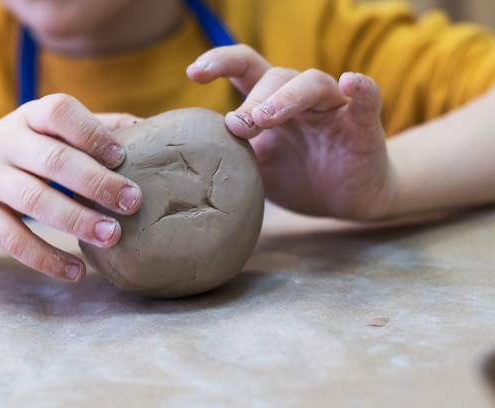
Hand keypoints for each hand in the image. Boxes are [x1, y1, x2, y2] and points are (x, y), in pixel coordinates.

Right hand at [0, 94, 141, 280]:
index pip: (60, 113)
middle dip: (96, 182)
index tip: (123, 157)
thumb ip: (96, 127)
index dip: (91, 133)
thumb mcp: (48, 130)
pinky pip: (12, 239)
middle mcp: (6, 142)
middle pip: (53, 159)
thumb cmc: (23, 150)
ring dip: (76, 220)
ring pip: (34, 199)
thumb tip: (152, 131)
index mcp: (30, 117)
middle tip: (132, 203)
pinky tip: (76, 273)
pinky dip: (46, 258)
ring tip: (112, 236)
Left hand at [188, 45, 395, 219]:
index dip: (221, 63)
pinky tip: (352, 82)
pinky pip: (368, 100)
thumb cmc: (298, 177)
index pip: (246, 70)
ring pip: (313, 83)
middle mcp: (302, 100)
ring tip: (264, 118)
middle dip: (253, 99)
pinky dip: (362, 89)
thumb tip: (183, 156)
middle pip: (276, 76)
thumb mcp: (255, 169)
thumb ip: (228, 157)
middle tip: (236, 125)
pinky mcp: (364, 127)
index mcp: (272, 105)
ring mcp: (333, 110)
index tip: (193, 73)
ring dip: (286, 97)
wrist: (346, 200)